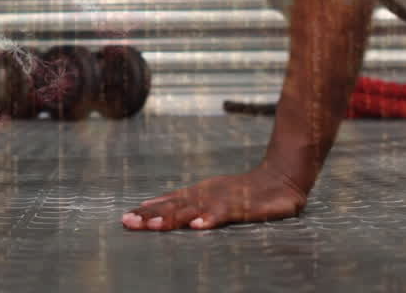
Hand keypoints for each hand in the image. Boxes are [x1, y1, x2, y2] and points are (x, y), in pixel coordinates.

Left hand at [121, 164, 306, 230]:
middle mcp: (205, 195)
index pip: (167, 202)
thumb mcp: (212, 196)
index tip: (125, 218)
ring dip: (172, 218)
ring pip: (192, 210)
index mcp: (198, 193)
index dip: (146, 210)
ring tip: (153, 226)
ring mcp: (221, 200)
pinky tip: (197, 226)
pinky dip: (209, 220)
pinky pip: (222, 215)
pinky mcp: (240, 207)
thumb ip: (188, 203)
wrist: (280, 178)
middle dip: (149, 215)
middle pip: (173, 207)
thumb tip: (158, 208)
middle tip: (128, 222)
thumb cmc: (244, 191)